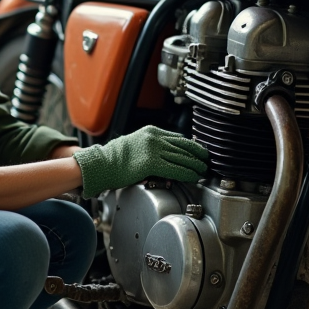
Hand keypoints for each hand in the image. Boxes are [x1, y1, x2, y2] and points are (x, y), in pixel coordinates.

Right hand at [72, 126, 208, 198]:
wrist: (102, 164)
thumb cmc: (115, 158)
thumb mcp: (136, 145)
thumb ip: (153, 147)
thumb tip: (168, 156)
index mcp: (152, 131)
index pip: (178, 137)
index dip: (192, 146)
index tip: (199, 151)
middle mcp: (154, 138)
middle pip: (183, 146)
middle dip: (197, 155)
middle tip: (206, 161)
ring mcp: (153, 150)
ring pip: (182, 157)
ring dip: (195, 165)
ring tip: (202, 170)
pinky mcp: (151, 163)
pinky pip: (175, 168)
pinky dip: (187, 173)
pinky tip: (193, 176)